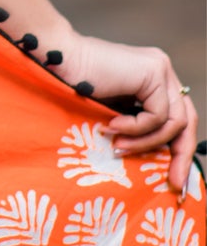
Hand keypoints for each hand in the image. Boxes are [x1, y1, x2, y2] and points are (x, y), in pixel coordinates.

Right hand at [49, 30, 199, 193]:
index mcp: (154, 80)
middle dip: (181, 155)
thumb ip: (137, 128)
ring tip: (118, 146)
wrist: (58, 62)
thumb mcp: (116, 115)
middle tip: (174, 182)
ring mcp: (160, 69)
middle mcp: (162, 72)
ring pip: (174, 121)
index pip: (180, 118)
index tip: (175, 179)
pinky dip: (137, 128)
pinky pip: (158, 115)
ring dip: (146, 141)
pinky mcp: (153, 71)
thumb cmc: (75, 89)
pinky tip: (113, 126)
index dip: (179, 150)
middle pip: (187, 120)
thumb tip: (159, 162)